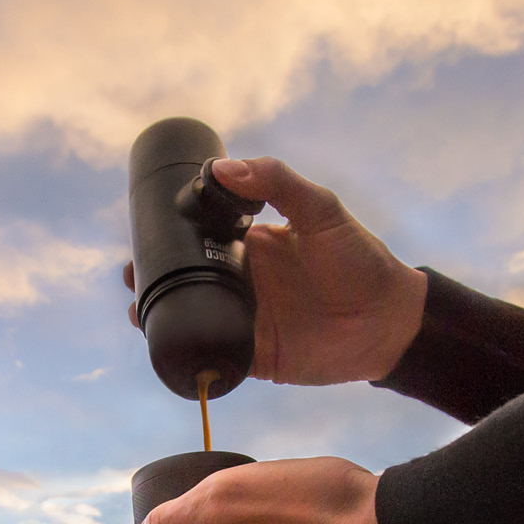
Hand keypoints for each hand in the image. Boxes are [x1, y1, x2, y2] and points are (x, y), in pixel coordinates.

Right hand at [124, 157, 427, 384]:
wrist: (390, 319)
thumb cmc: (361, 259)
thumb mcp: (321, 210)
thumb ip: (277, 183)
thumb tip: (223, 167)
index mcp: (252, 244)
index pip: (201, 237)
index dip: (170, 236)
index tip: (142, 232)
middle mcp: (244, 282)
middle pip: (188, 279)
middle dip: (156, 278)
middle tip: (132, 276)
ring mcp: (248, 320)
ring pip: (194, 318)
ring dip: (163, 317)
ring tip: (139, 312)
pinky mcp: (256, 356)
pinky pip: (216, 356)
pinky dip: (192, 354)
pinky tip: (169, 348)